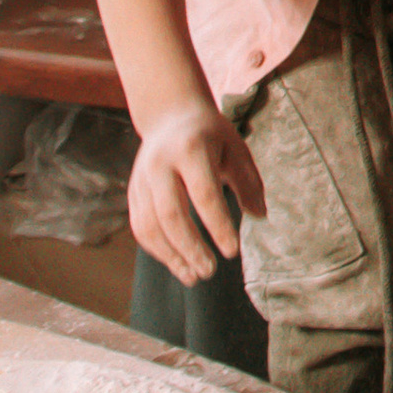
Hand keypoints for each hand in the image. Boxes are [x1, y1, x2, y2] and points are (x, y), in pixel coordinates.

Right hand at [129, 103, 263, 284]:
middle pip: (171, 214)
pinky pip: (140, 227)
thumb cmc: (211, 135)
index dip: (217, 224)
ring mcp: (141, 179)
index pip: (203, 193)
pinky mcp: (133, 192)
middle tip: (210, 271)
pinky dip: (158, 250)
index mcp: (191, 149)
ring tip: (194, 276)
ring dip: (172, 256)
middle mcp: (160, 164)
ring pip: (150, 226)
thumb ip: (247, 181)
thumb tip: (259, 216)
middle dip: (190, 247)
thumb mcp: (235, 148)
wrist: (171, 116)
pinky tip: (178, 263)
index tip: (231, 251)